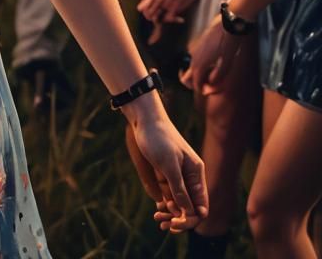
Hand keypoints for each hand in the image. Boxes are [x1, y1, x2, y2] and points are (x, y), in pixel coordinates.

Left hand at [129, 111, 207, 231]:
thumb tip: (188, 212)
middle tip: (164, 224)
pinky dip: (164, 204)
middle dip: (180, 219)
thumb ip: (179, 188)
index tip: (176, 223)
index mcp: (196, 174)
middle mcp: (189, 177)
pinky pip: (168, 195)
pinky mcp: (164, 174)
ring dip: (170, 214)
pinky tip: (157, 209)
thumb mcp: (169, 164)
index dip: (191, 219)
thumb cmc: (159, 138)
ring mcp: (176, 176)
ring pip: (178, 203)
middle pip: (190, 207)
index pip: (201, 206)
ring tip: (158, 218)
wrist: (143, 120)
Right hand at [180, 16, 244, 94]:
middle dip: (197, 84)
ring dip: (201, 75)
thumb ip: (217, 76)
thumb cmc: (229, 42)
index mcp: (200, 63)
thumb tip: (208, 86)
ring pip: (193, 67)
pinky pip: (196, 59)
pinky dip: (202, 66)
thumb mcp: (227, 62)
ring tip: (215, 76)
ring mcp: (195, 49)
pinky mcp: (199, 44)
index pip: (194, 83)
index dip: (202, 90)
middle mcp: (194, 57)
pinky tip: (214, 64)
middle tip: (210, 87)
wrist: (228, 22)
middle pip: (188, 76)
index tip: (211, 91)